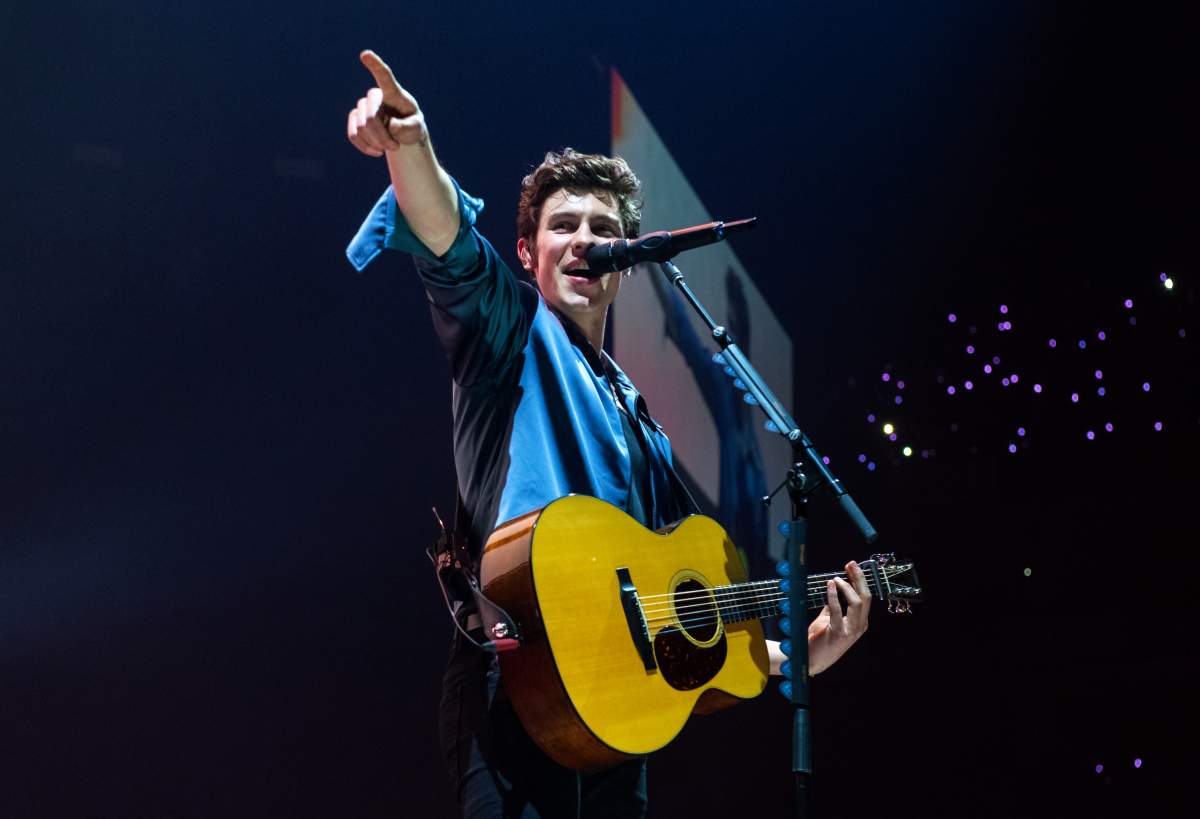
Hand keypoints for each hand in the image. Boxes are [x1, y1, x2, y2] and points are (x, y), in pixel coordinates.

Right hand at [346, 50, 428, 156]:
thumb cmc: (412, 127)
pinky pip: (353, 134)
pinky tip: (376, 151)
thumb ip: (409, 128)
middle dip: (382, 137)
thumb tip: (392, 126)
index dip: (375, 66)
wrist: (401, 135)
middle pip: (371, 118)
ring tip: (390, 147)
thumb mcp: (417, 129)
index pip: (384, 77)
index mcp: (394, 93)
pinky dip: (365, 146)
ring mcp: (363, 106)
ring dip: (376, 143)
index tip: (365, 54)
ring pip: (361, 128)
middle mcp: (376, 96)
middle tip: (395, 147)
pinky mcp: (355, 118)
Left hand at [807, 560, 870, 674]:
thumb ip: (833, 606)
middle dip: (859, 578)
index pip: (865, 597)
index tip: (851, 567)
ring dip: (848, 586)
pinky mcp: (838, 633)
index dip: (860, 580)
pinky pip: (838, 610)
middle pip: (865, 597)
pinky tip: (830, 585)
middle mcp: (859, 626)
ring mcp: (851, 631)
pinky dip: (834, 596)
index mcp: (860, 622)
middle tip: (850, 564)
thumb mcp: (828, 620)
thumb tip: (834, 587)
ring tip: (837, 577)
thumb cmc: (818, 640)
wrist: (809, 661)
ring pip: (857, 602)